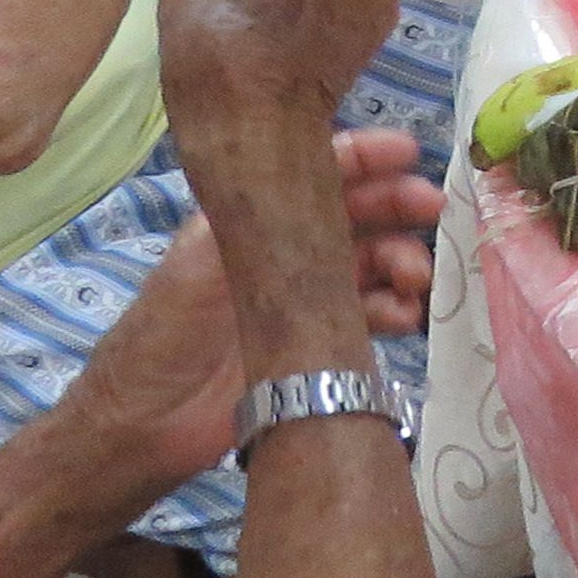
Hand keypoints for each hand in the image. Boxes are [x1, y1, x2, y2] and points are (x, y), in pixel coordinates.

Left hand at [67, 131, 443, 489]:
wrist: (146, 423)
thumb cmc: (162, 334)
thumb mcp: (195, 261)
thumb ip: (248, 217)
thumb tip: (313, 173)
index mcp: (253, 219)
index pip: (319, 172)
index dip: (366, 157)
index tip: (408, 154)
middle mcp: (285, 250)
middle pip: (357, 213)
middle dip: (399, 206)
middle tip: (432, 212)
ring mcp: (304, 296)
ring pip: (372, 262)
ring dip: (402, 262)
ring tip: (415, 281)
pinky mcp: (319, 341)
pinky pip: (371, 314)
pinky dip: (395, 310)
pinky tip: (404, 318)